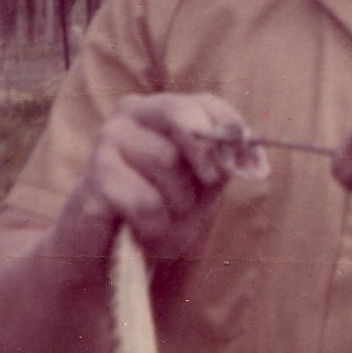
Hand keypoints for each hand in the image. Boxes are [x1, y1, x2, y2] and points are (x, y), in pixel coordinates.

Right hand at [54, 92, 250, 266]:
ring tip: (164, 222)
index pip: (207, 103)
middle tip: (209, 185)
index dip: (233, 133)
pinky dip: (155, 227)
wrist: (101, 249)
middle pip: (183, 117)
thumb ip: (224, 167)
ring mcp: (108, 140)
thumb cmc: (154, 210)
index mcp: (160, 108)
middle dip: (206, 156)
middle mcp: (131, 113)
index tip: (253, 166)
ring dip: (178, 206)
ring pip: (168, 163)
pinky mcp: (95, 175)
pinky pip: (146, 201)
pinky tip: (143, 233)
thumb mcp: (199, 187)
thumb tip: (256, 162)